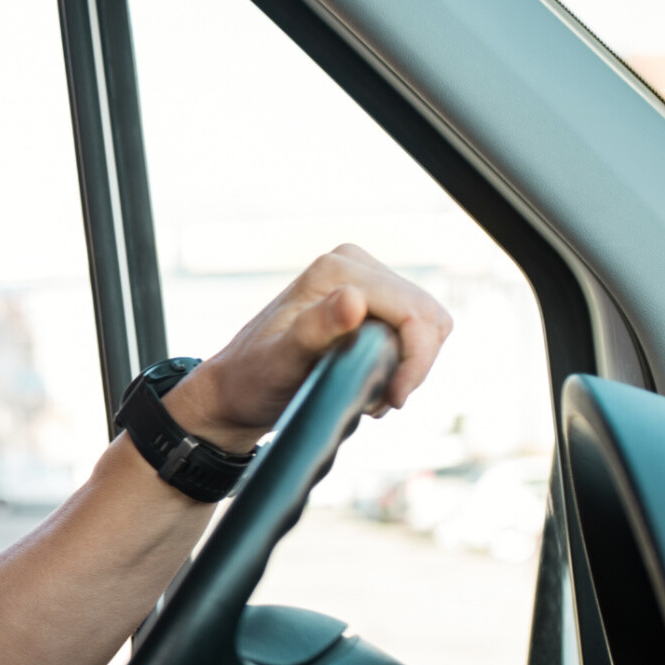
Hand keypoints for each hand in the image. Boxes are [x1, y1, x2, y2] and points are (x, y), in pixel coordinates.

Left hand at [162, 246, 450, 453]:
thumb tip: (355, 299)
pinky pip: (413, 330)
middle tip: (379, 401)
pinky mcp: (370, 300)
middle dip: (413, 365)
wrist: (237, 389)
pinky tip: (370, 382)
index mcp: (337, 270)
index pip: (414, 312)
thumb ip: (315, 330)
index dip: (416, 360)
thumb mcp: (281, 361)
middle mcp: (353, 263)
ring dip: (409, 366)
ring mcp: (363, 279)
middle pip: (427, 316)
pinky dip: (402, 361)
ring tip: (371, 394)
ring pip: (427, 324)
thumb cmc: (253, 379)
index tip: (393, 399)